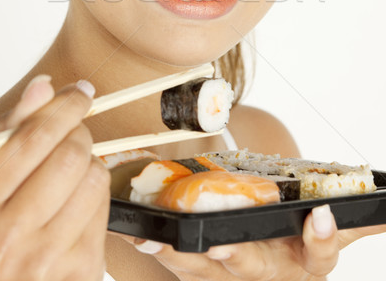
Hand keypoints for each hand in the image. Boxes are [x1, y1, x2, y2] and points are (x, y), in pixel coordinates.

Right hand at [0, 75, 110, 280]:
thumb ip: (14, 130)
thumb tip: (44, 85)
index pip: (33, 138)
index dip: (64, 107)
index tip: (80, 93)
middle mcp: (8, 237)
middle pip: (70, 155)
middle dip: (79, 134)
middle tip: (73, 134)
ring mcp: (45, 259)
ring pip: (94, 178)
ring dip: (89, 164)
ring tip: (69, 175)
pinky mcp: (79, 270)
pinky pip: (105, 207)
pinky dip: (95, 195)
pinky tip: (75, 204)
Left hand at [128, 204, 385, 279]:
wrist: (264, 262)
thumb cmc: (294, 243)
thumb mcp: (325, 236)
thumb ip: (351, 222)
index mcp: (302, 261)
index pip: (318, 254)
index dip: (320, 237)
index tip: (318, 215)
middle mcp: (265, 273)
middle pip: (250, 268)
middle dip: (235, 256)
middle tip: (221, 244)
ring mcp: (226, 275)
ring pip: (203, 269)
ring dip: (180, 254)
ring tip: (159, 236)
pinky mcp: (196, 270)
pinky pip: (174, 260)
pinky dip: (155, 245)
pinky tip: (138, 231)